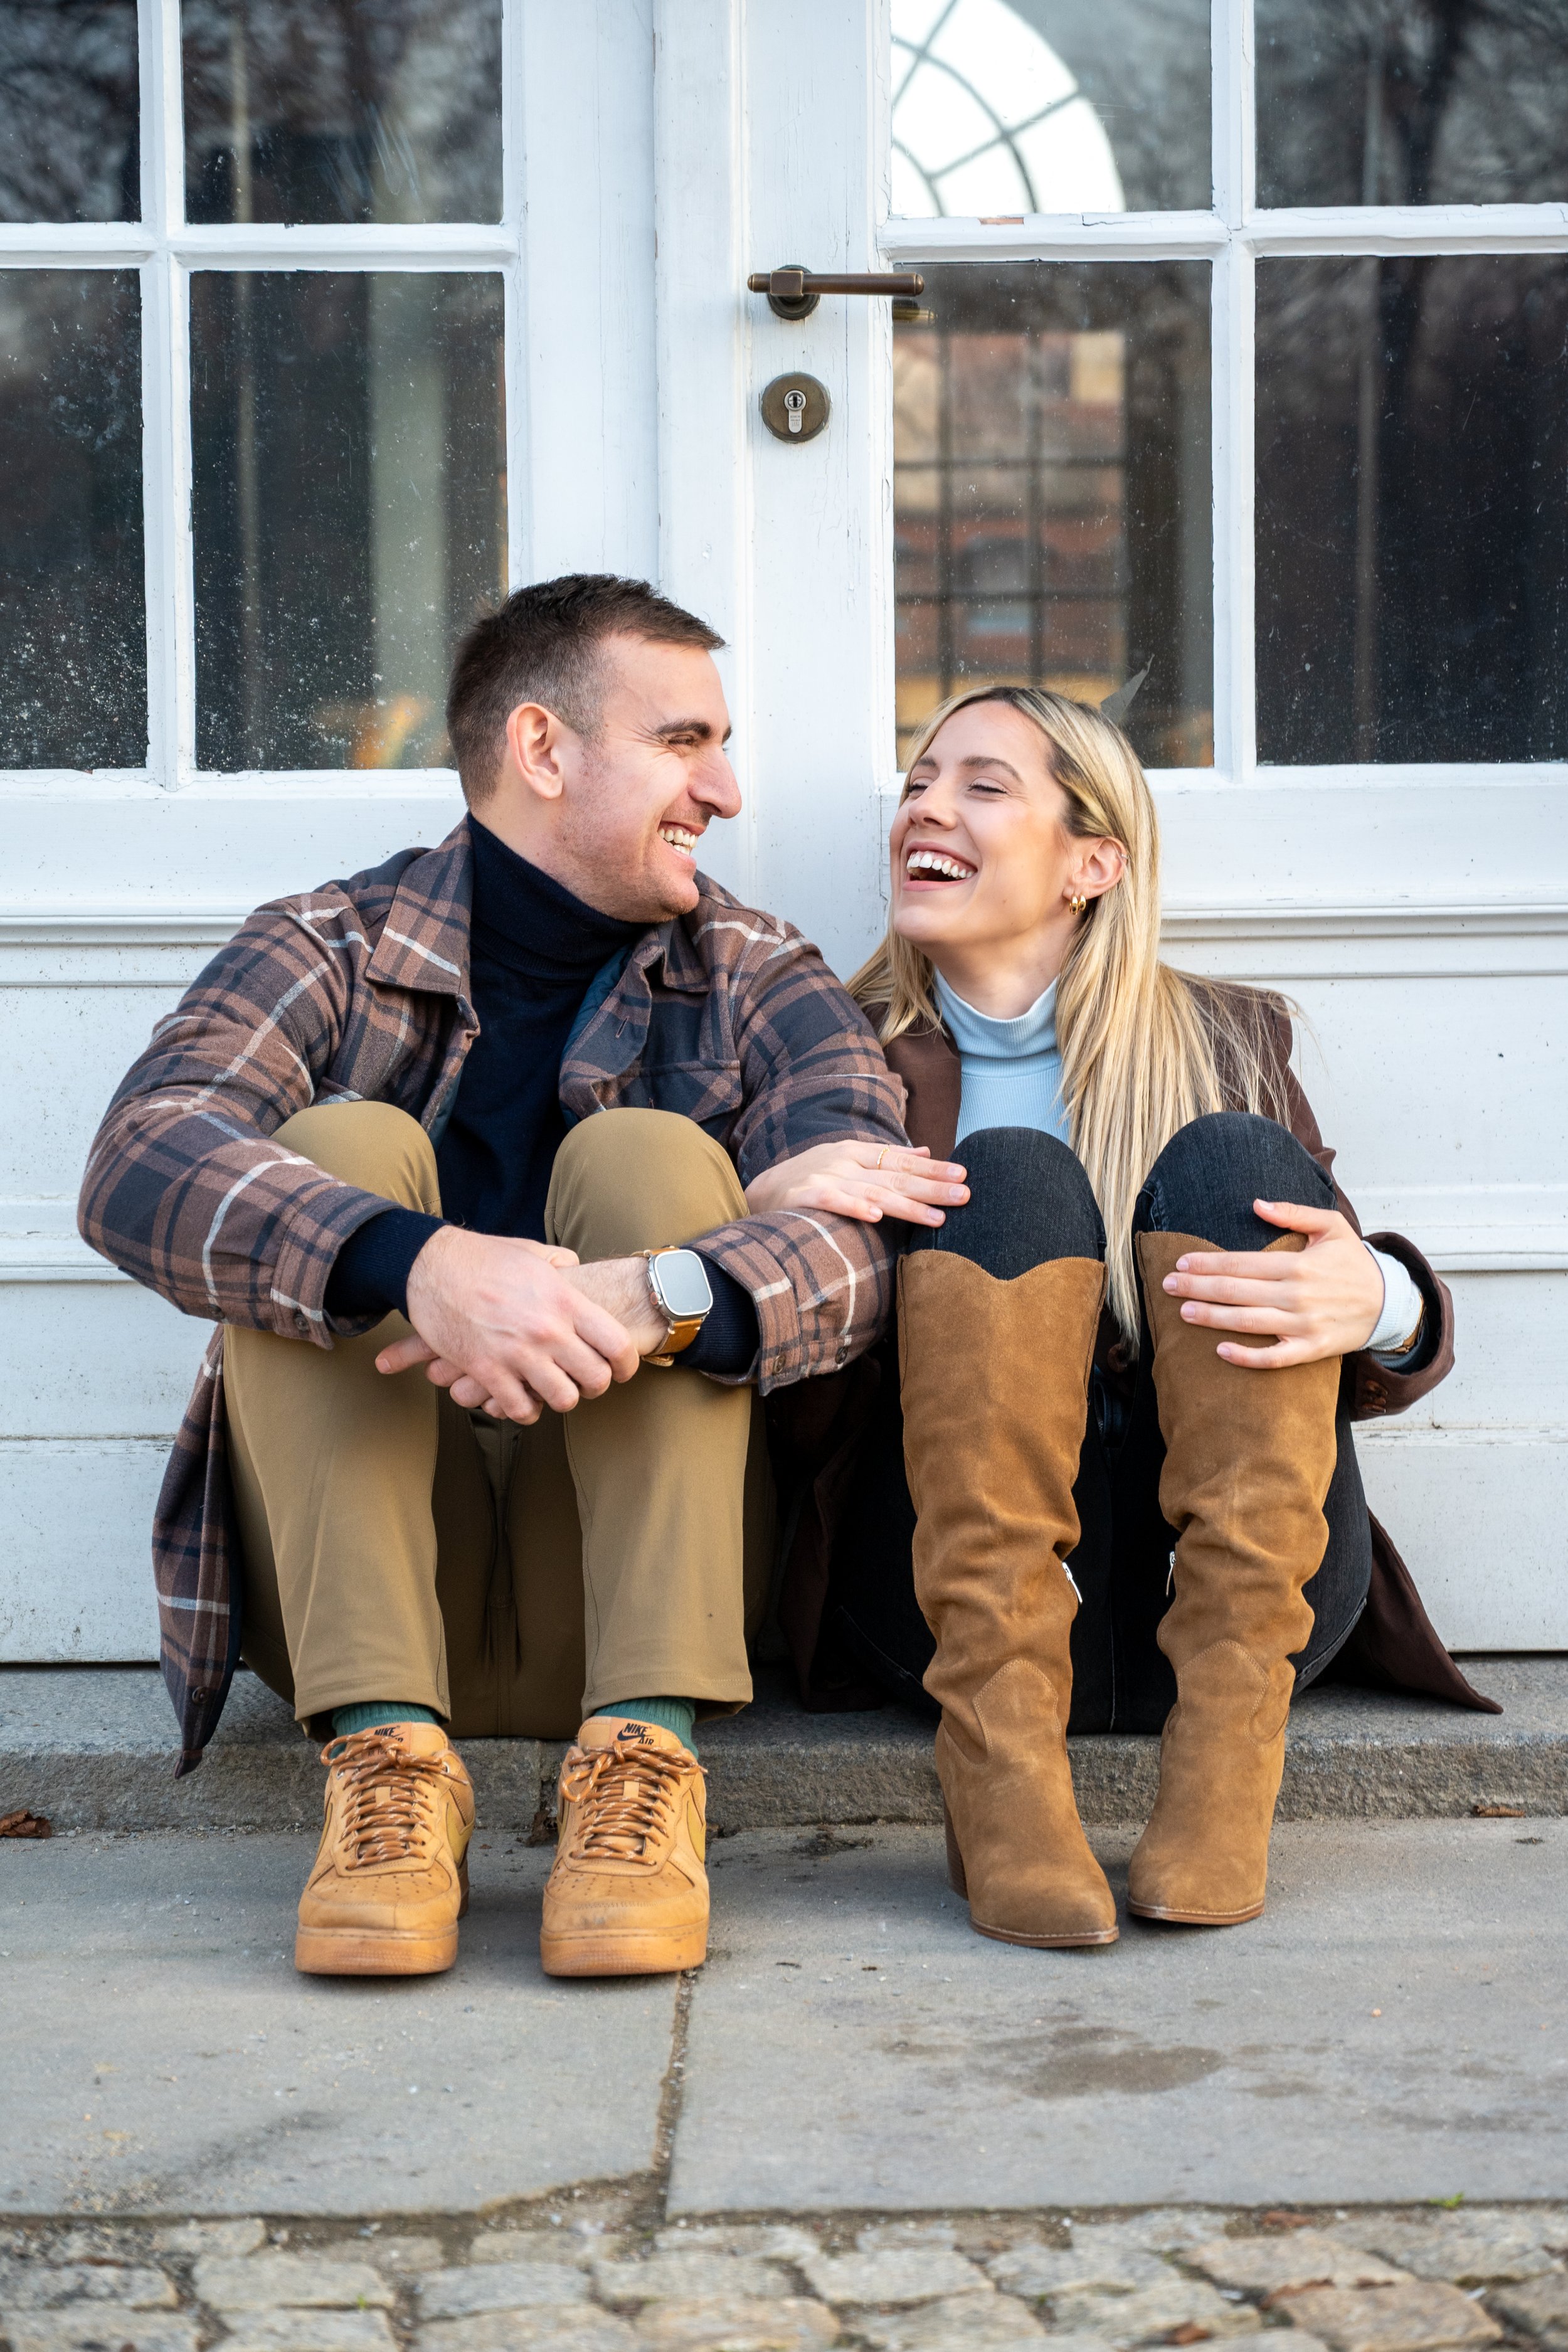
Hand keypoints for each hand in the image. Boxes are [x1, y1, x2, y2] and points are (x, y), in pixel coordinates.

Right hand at [375, 1228, 650, 1422]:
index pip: (617, 1344)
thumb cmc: (483, 1257)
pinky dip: (525, 1410)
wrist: (431, 1266)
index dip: (627, 1364)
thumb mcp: (533, 1252)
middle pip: (596, 1379)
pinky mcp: (486, 1371)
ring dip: (561, 1399)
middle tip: (586, 1382)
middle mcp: (547, 1330)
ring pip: (563, 1400)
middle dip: (596, 1385)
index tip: (622, 1370)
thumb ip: (562, 1264)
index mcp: (564, 1300)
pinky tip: (522, 1400)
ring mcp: (517, 1353)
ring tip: (553, 1391)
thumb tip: (576, 1268)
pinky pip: (519, 1409)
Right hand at [744, 1138, 968, 1227]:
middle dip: (932, 1186)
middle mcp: (844, 1162)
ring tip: (936, 1217)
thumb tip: (925, 1152)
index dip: (932, 1169)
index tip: (963, 1173)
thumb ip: (886, 1157)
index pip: (901, 1161)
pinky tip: (875, 1215)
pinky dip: (853, 1207)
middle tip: (964, 1193)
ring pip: (873, 1192)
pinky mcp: (803, 1196)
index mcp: (855, 1153)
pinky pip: (833, 1201)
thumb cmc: (808, 1179)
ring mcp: (824, 1178)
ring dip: (907, 1205)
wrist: (756, 1192)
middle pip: (895, 1176)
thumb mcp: (847, 1160)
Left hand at [1159, 1199, 1384, 1370]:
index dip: (1208, 1264)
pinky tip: (1220, 1351)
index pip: (1241, 1263)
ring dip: (1212, 1317)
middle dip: (1197, 1288)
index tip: (1180, 1264)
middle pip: (1236, 1292)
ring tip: (1182, 1312)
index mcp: (1297, 1264)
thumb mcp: (1331, 1226)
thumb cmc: (1354, 1262)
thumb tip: (1256, 1204)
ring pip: (1248, 1322)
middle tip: (1166, 1286)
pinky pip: (1275, 1357)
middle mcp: (1297, 1294)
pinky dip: (1247, 1357)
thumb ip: (1293, 1213)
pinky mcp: (1311, 1349)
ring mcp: (1304, 1324)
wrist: (1389, 1302)